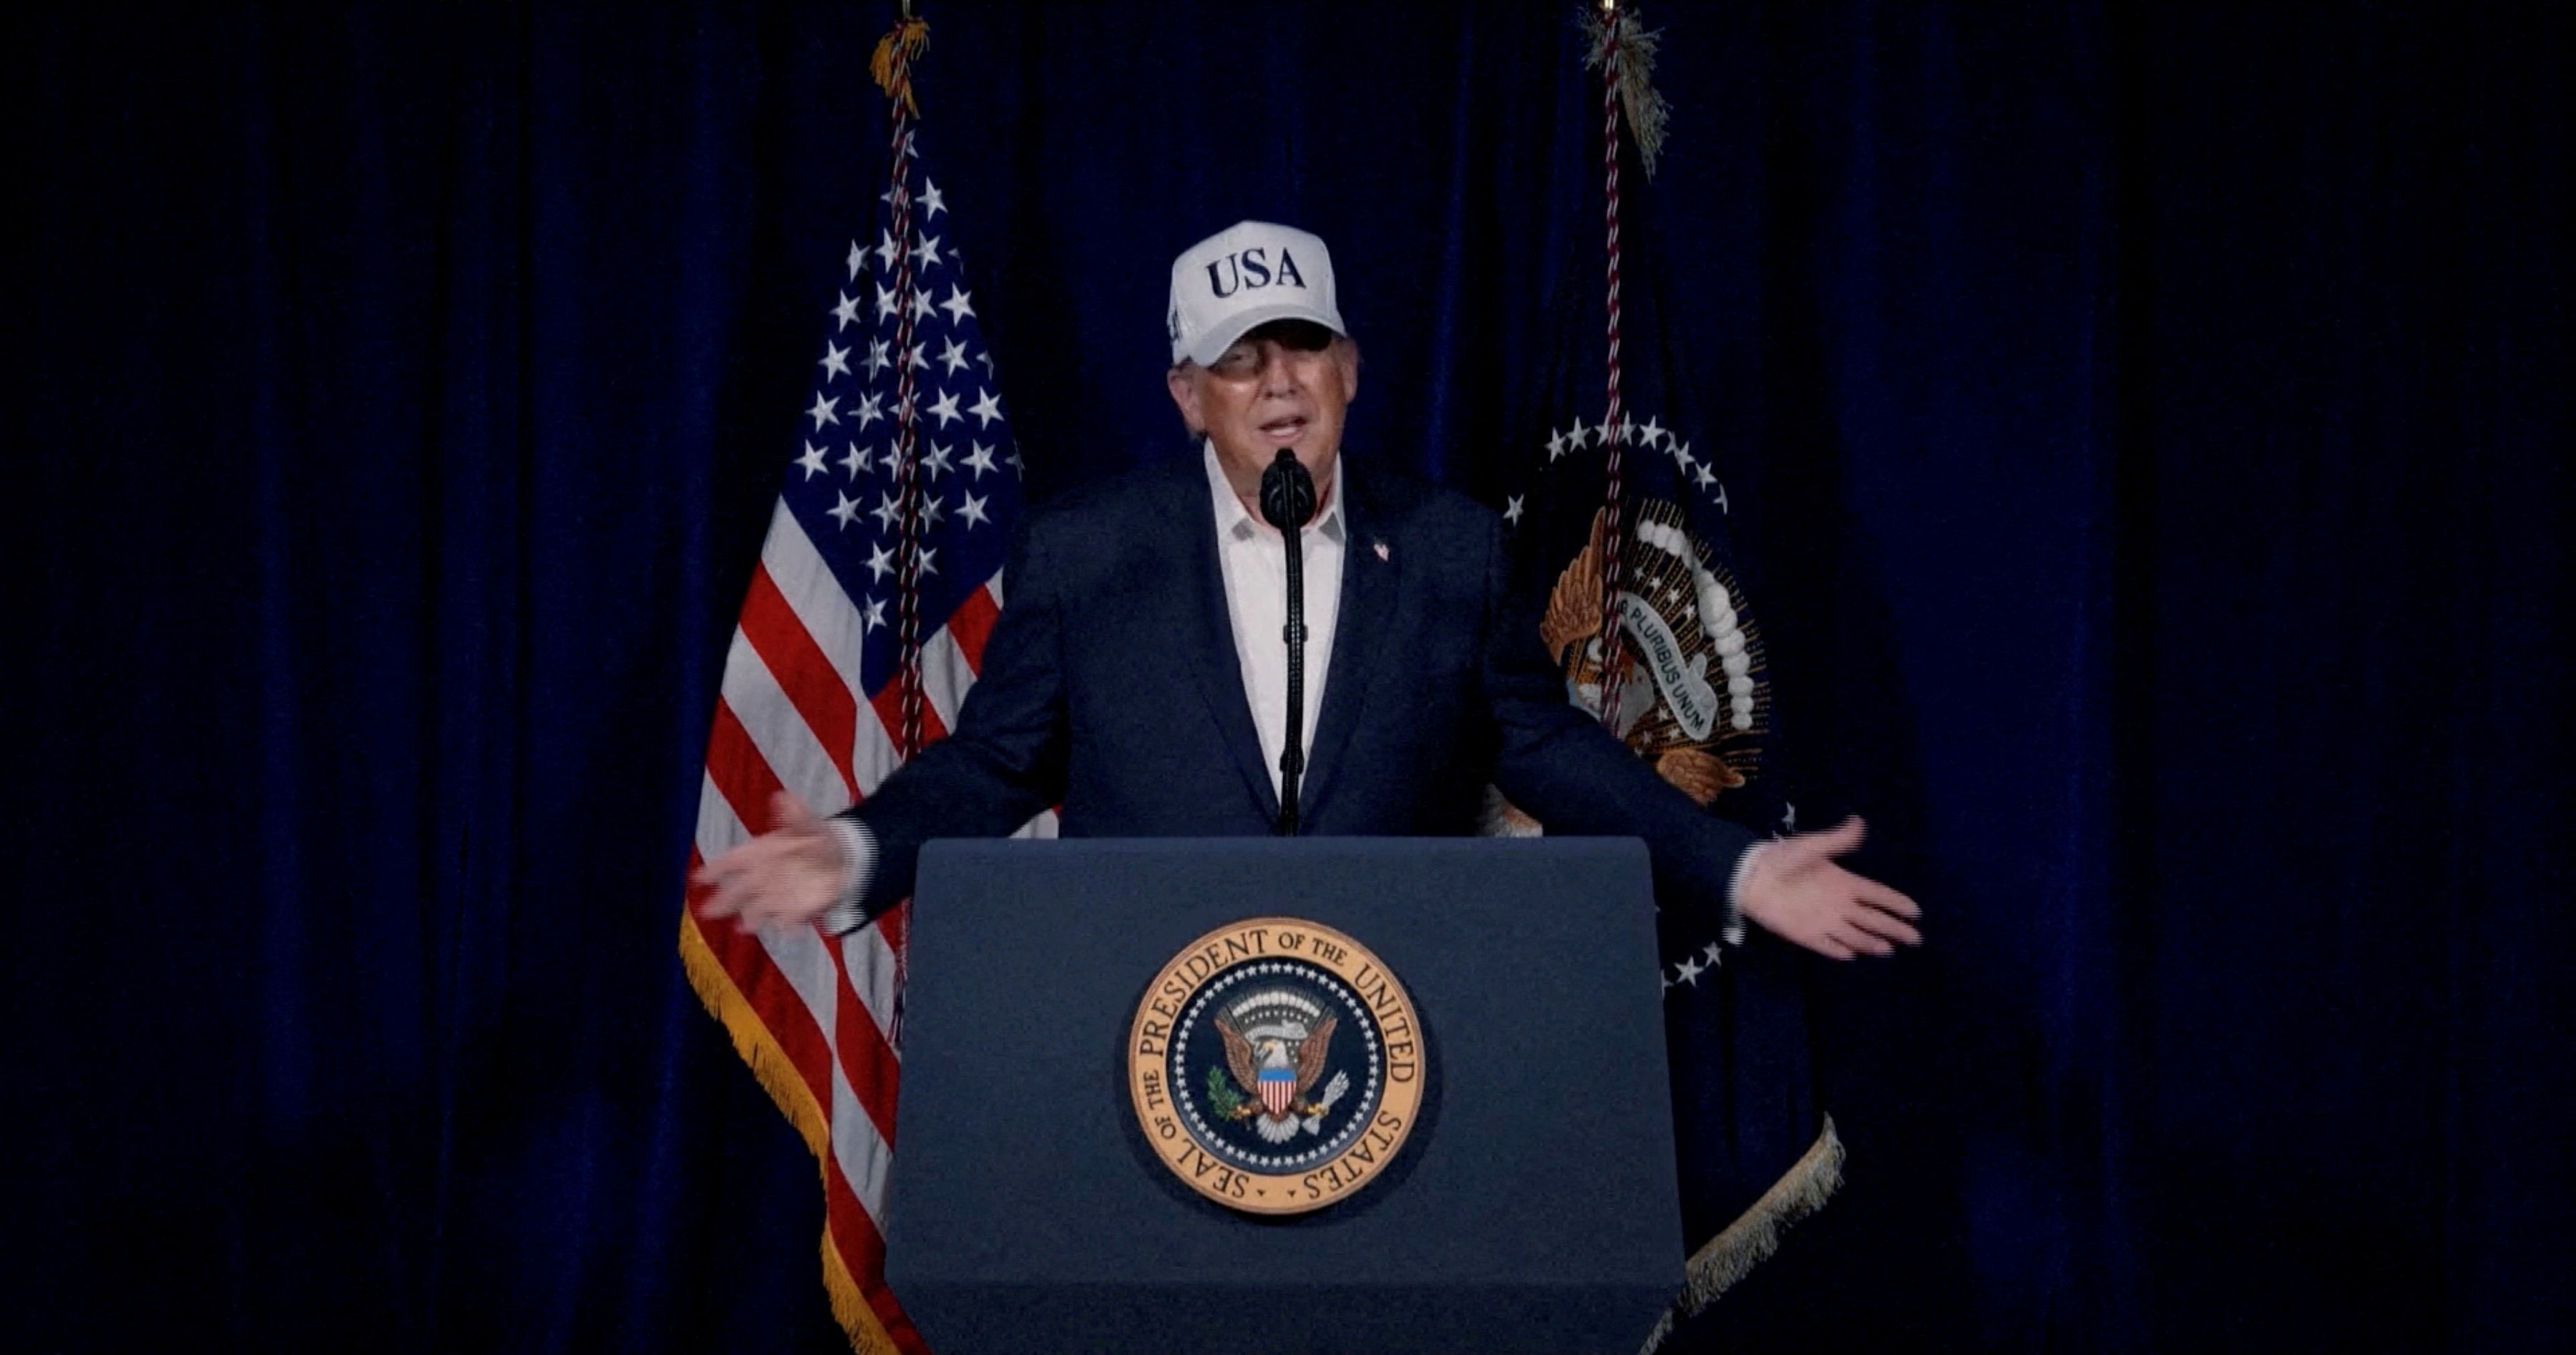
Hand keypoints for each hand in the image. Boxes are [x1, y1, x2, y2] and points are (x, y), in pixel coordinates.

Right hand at [693, 792, 851, 932]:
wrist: (839, 859)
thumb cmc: (812, 838)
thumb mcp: (806, 822)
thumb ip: (793, 813)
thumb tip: (782, 796)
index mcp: (757, 854)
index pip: (731, 861)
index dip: (716, 869)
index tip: (700, 877)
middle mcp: (761, 878)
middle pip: (737, 892)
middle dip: (724, 901)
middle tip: (708, 910)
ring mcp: (776, 897)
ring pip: (758, 910)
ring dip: (752, 918)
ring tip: (744, 927)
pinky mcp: (794, 910)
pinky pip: (788, 919)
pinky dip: (787, 923)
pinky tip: (785, 927)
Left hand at [1736, 815, 1922, 959]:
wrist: (1751, 876)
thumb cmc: (1782, 858)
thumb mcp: (1812, 846)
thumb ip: (1837, 839)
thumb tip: (1859, 821)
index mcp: (1844, 882)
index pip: (1878, 895)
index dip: (1896, 903)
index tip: (1916, 911)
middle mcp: (1839, 905)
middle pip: (1873, 919)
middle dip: (1894, 928)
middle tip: (1916, 938)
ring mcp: (1824, 921)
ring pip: (1855, 935)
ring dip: (1871, 943)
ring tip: (1889, 949)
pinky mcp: (1806, 935)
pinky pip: (1826, 946)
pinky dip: (1839, 950)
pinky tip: (1852, 955)